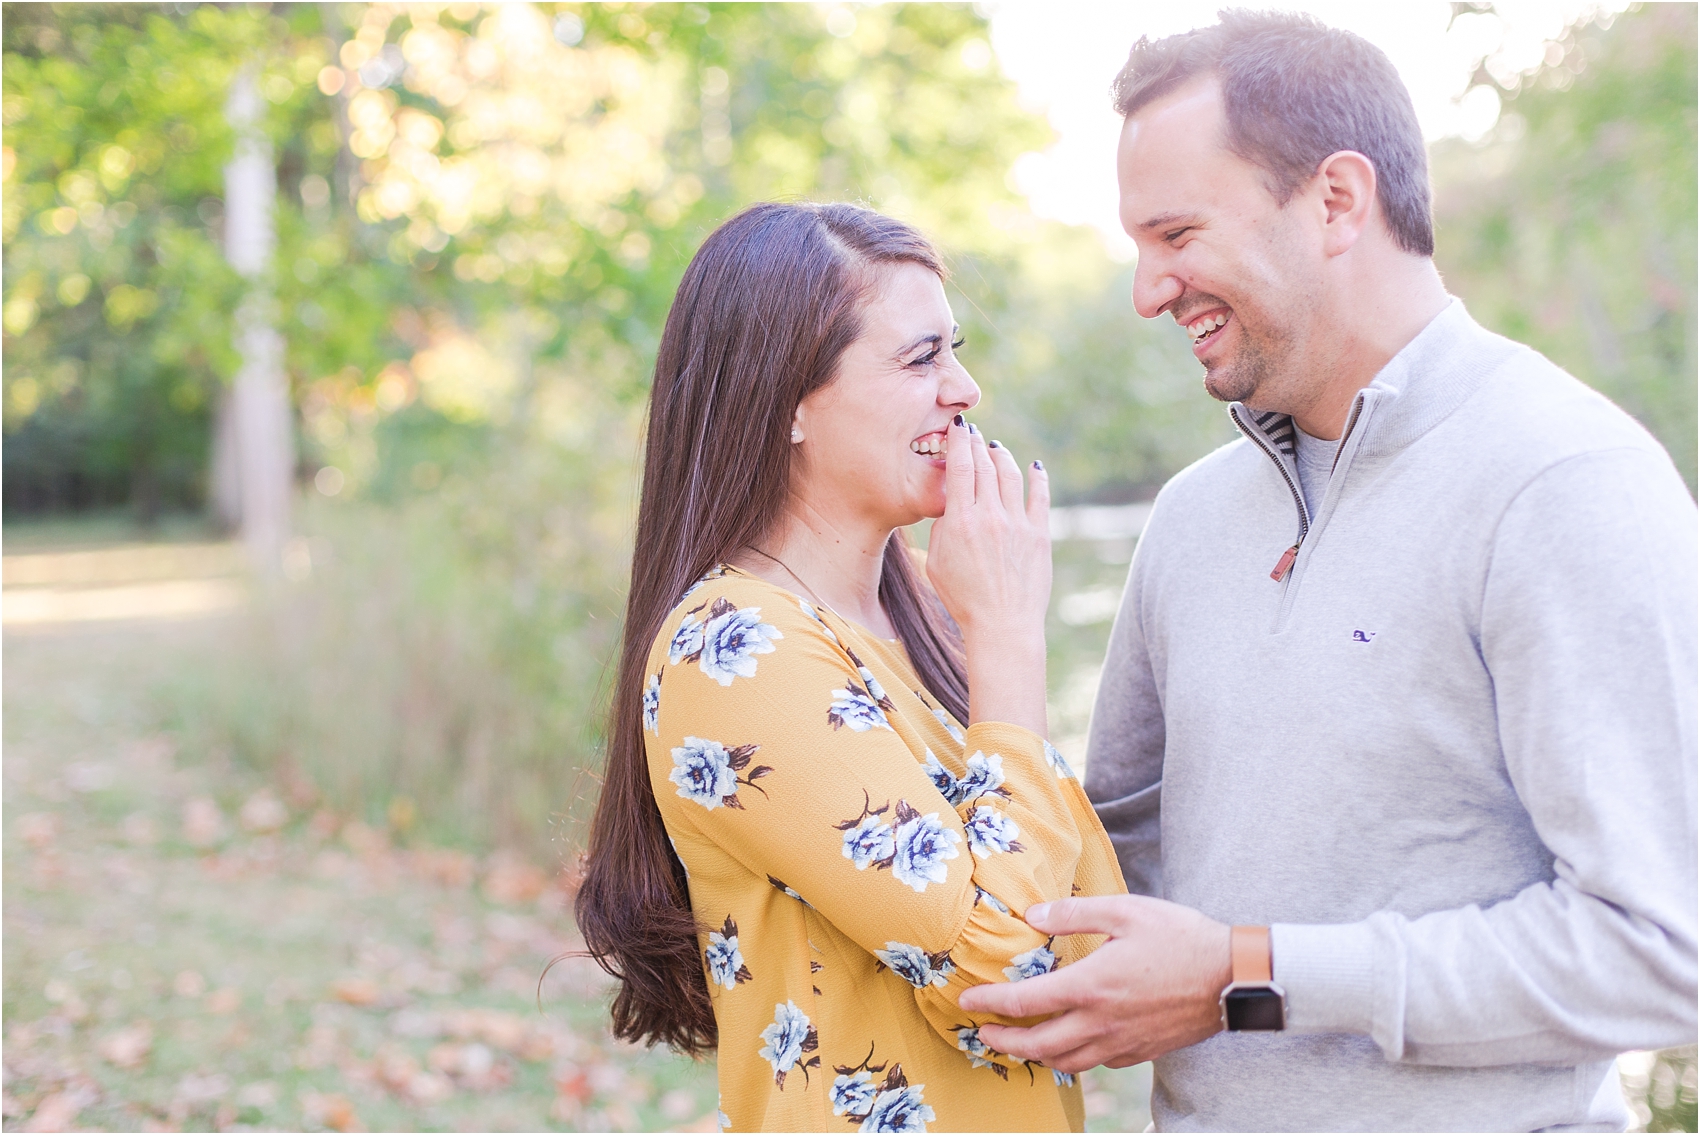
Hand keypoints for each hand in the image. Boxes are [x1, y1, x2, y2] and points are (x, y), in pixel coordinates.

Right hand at [925, 418, 1050, 733]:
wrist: (1002, 625)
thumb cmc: (963, 599)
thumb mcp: (937, 562)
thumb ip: (943, 527)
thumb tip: (954, 502)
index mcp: (961, 521)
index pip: (960, 467)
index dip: (959, 441)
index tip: (958, 426)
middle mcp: (991, 516)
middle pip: (984, 466)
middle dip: (977, 444)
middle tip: (973, 433)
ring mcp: (1018, 524)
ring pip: (1010, 475)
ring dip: (1002, 457)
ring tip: (996, 449)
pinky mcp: (1040, 534)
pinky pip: (1039, 496)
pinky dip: (1036, 477)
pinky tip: (1033, 466)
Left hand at [956, 895, 1231, 1072]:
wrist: (1234, 978)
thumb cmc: (1180, 938)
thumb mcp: (1125, 911)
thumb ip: (1073, 915)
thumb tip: (1032, 916)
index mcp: (1090, 986)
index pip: (1025, 1002)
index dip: (989, 1003)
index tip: (967, 1000)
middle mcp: (1100, 1022)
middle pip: (1037, 1044)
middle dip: (1003, 1041)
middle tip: (982, 1033)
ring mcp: (1122, 1042)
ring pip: (1065, 1061)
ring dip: (1034, 1056)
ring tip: (1016, 1045)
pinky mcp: (1141, 1051)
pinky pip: (1095, 1064)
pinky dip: (1072, 1060)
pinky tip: (1068, 1047)